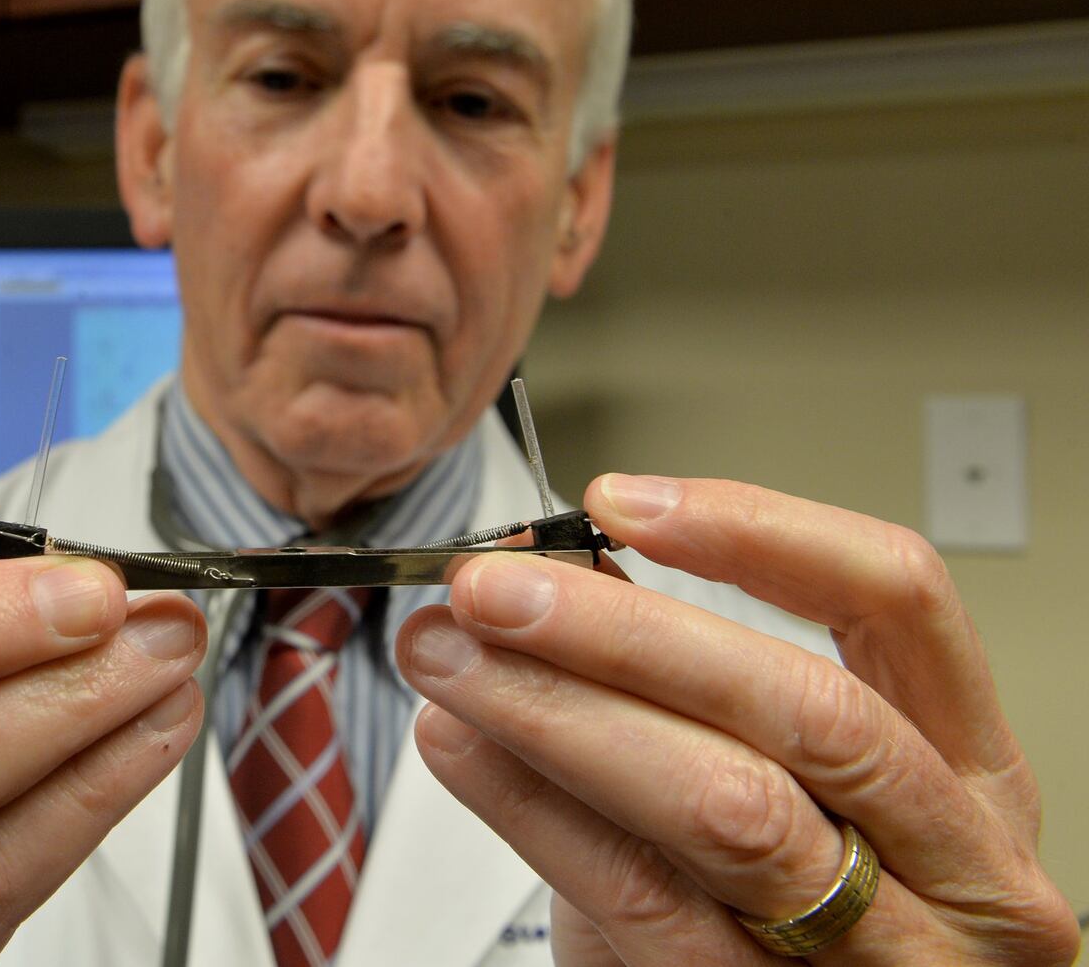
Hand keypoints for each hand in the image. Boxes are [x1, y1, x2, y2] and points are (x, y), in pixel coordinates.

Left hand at [397, 475, 1078, 964]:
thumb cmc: (793, 929)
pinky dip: (533, 808)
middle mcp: (960, 865)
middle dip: (621, 632)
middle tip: (491, 588)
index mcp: (972, 773)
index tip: (618, 502)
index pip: (898, 601)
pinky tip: (464, 749)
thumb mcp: (781, 792)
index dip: (756, 532)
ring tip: (450, 656)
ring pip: (724, 805)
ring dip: (556, 710)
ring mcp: (884, 957)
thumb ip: (687, 688)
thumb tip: (561, 572)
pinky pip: (640, 898)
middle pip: (804, 705)